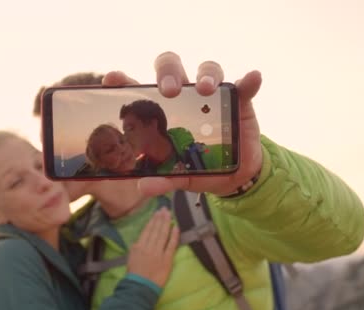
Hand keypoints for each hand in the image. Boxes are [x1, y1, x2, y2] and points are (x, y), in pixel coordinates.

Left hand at [102, 52, 262, 195]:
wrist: (234, 175)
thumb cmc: (198, 168)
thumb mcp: (179, 176)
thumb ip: (162, 180)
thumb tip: (142, 187)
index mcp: (162, 109)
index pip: (140, 87)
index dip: (125, 80)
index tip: (112, 79)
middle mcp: (185, 95)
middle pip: (172, 68)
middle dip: (168, 74)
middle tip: (169, 91)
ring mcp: (212, 95)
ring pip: (207, 70)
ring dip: (206, 75)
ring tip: (206, 89)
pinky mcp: (239, 100)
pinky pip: (244, 86)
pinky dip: (248, 81)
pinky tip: (252, 79)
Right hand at [126, 208, 179, 287]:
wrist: (140, 288)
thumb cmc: (134, 274)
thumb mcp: (130, 258)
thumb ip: (135, 248)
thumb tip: (140, 240)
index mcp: (138, 246)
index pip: (147, 230)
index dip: (152, 221)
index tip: (156, 213)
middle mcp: (148, 247)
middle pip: (156, 230)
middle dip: (160, 218)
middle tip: (164, 209)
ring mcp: (158, 253)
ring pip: (163, 235)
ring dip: (166, 223)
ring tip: (169, 214)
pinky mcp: (167, 260)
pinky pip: (171, 245)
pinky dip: (174, 236)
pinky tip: (176, 227)